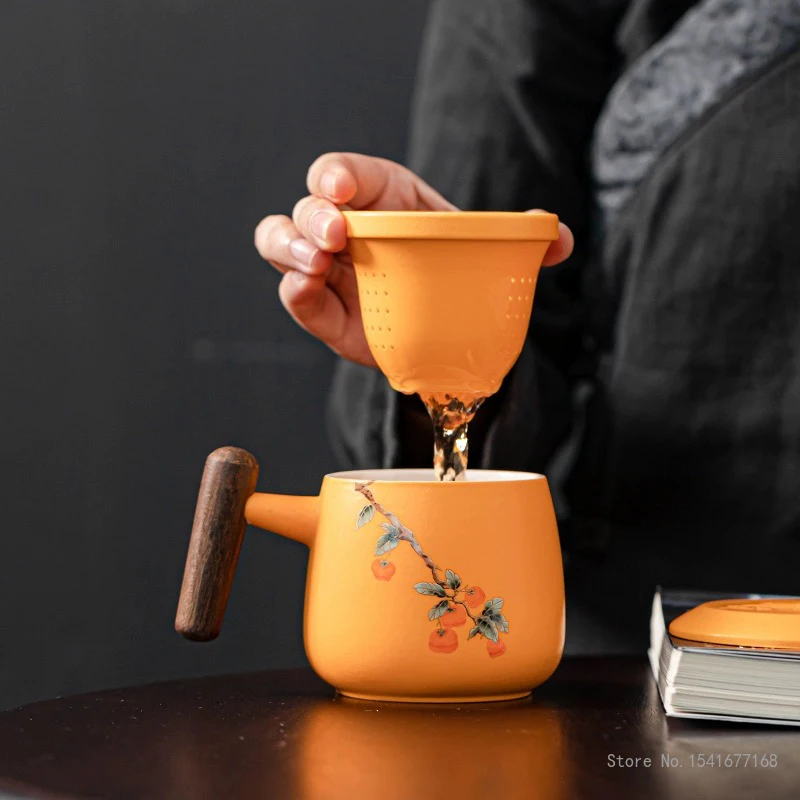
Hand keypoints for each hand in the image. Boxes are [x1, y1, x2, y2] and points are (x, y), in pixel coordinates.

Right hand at [255, 152, 573, 366]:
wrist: (442, 326)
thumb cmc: (454, 274)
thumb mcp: (484, 252)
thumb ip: (522, 243)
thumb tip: (561, 239)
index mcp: (382, 197)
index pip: (344, 172)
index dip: (335, 173)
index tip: (343, 189)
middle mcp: (346, 226)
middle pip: (307, 205)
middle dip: (313, 214)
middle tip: (337, 236)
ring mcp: (327, 266)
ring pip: (281, 240)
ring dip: (290, 247)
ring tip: (317, 264)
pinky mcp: (322, 308)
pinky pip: (293, 294)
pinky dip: (294, 291)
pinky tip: (310, 289)